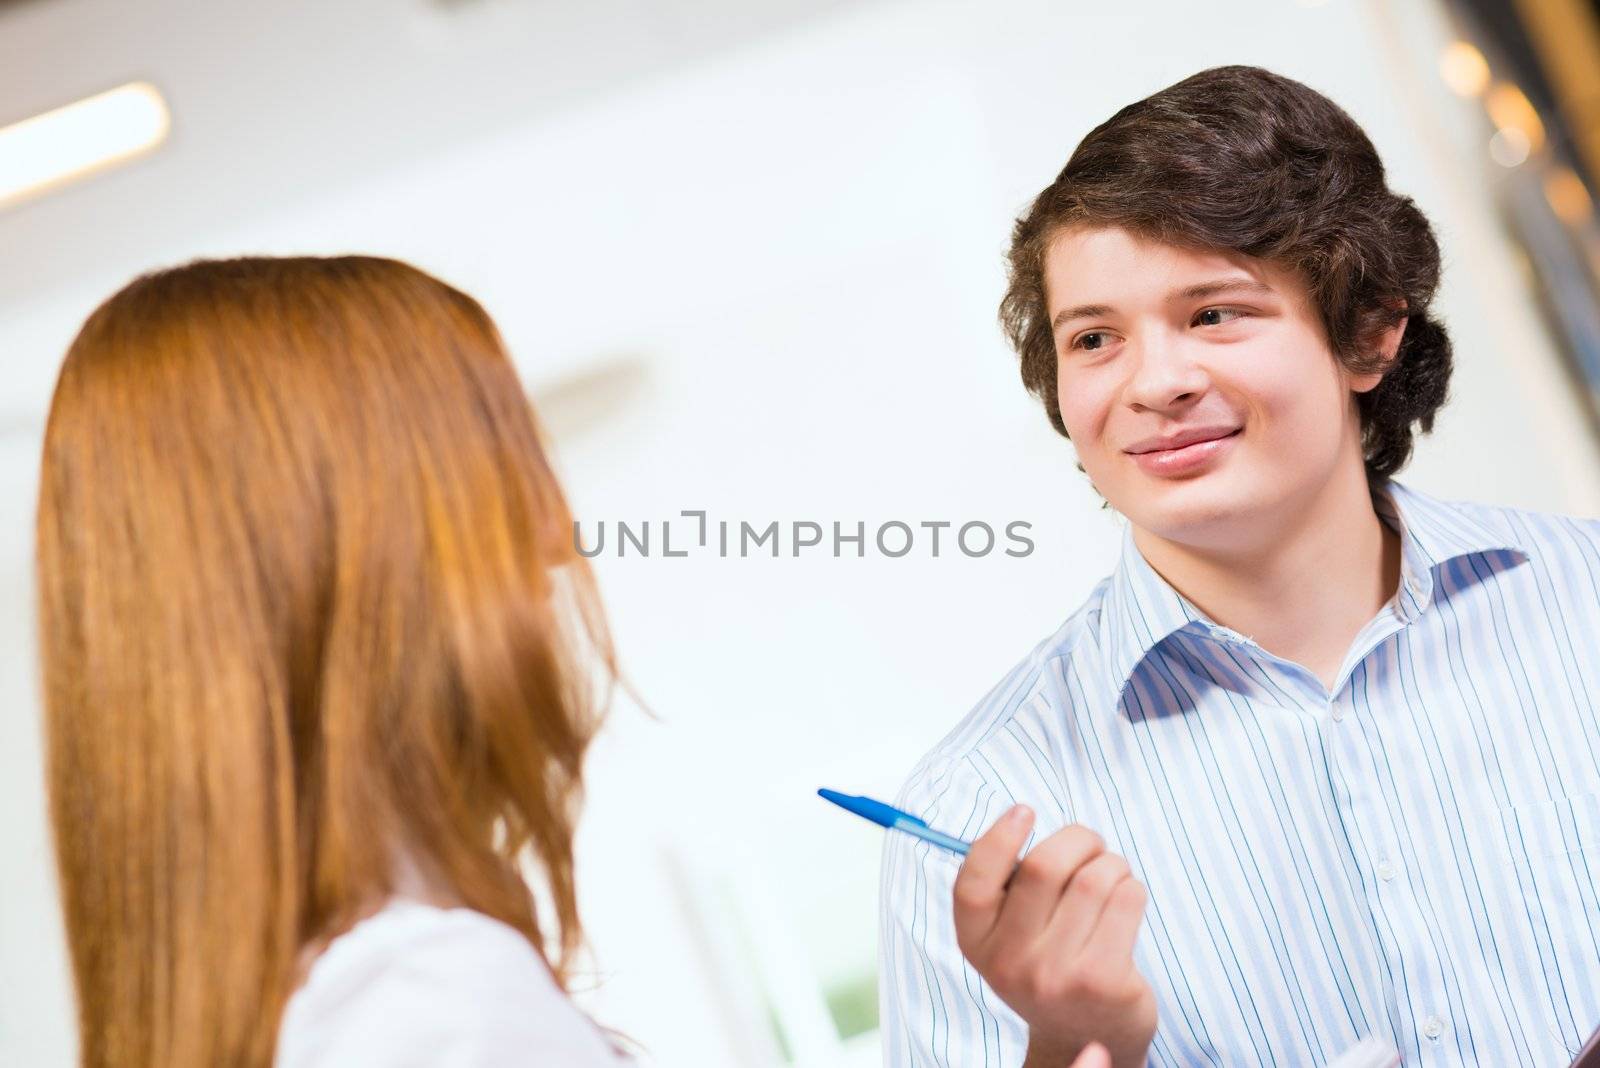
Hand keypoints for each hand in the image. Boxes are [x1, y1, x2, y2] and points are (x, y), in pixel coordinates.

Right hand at [952, 805, 1155, 1067]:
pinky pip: (1126, 900)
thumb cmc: (1049, 961)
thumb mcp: (1010, 934)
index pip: (972, 884)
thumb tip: (1018, 819)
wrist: (1085, 1034)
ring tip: (1112, 874)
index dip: (997, 839)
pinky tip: (1125, 901)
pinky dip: (1131, 887)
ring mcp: (1056, 976)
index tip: (1024, 811)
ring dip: (1112, 863)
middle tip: (1090, 843)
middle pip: (1043, 867)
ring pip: (1093, 878)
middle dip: (1077, 839)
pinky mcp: (1103, 981)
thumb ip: (1009, 886)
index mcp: (977, 943)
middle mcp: (1010, 963)